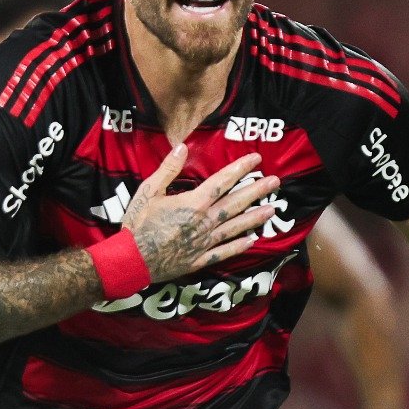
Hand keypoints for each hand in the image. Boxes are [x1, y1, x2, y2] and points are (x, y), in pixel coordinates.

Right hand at [121, 145, 279, 281]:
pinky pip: (225, 251)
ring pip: (236, 227)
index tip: (256, 159)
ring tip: (273, 209)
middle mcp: (205, 221)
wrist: (131, 260)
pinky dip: (239, 246)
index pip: (223, 181)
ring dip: (255, 217)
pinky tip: (253, 240)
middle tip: (276, 182)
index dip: (240, 169)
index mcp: (194, 203)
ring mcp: (205, 242)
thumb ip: (168, 169)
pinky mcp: (201, 259)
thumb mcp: (148, 191)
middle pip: (236, 203)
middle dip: (257, 191)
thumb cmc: (138, 224)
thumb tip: (183, 147)